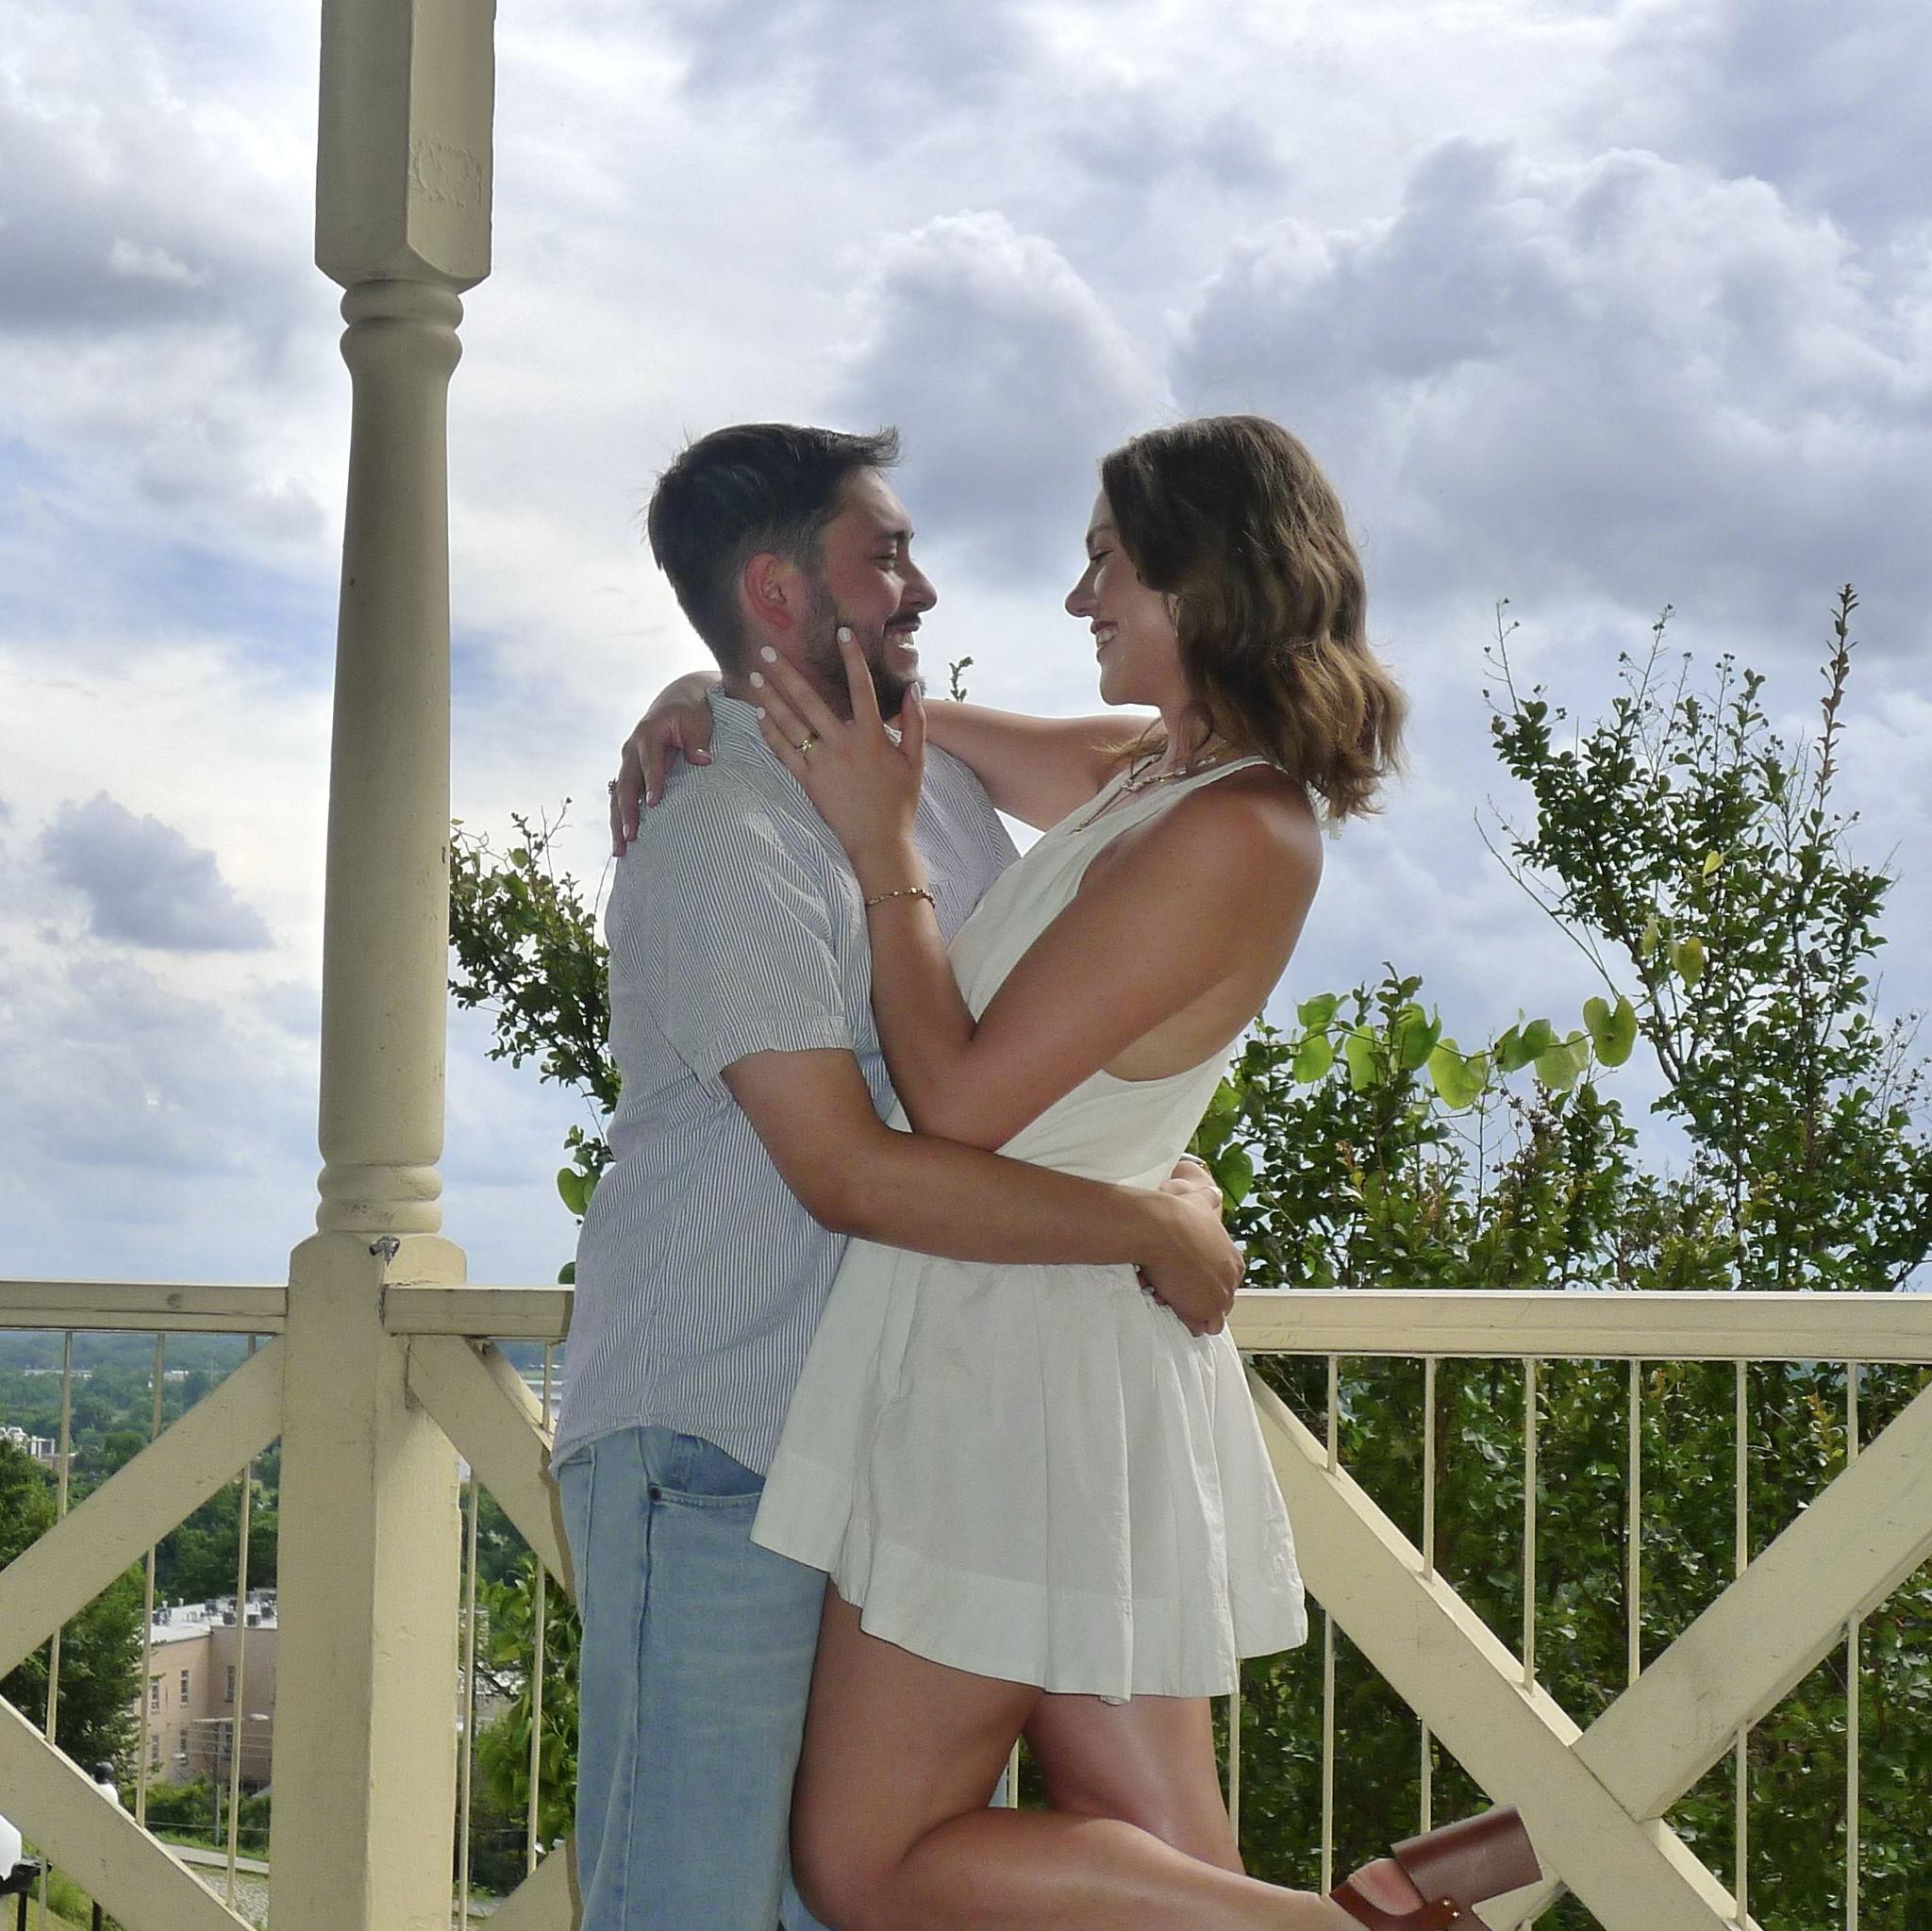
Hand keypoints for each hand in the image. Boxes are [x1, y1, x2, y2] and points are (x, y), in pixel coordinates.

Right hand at [610, 671, 715, 852]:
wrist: (677, 700)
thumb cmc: (691, 711)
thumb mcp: (698, 720)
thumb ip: (698, 740)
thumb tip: (702, 760)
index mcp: (648, 733)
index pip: (649, 761)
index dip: (651, 782)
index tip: (654, 804)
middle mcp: (632, 749)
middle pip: (626, 784)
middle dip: (627, 811)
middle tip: (630, 836)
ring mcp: (628, 762)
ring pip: (618, 796)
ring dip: (618, 823)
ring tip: (620, 851)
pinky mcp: (631, 773)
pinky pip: (622, 798)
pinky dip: (621, 819)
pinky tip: (623, 843)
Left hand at [751, 630, 924, 878]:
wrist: (880, 841)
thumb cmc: (900, 800)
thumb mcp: (916, 760)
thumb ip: (914, 722)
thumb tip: (914, 689)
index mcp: (872, 736)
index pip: (861, 687)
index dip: (852, 658)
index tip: (841, 632)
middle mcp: (843, 744)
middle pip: (810, 700)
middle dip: (786, 673)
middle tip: (766, 650)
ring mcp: (822, 762)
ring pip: (790, 723)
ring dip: (770, 697)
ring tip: (754, 676)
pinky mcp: (807, 781)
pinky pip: (784, 752)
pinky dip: (770, 732)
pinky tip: (759, 715)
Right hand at [1139, 1179, 1243, 1336]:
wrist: (1162, 1229)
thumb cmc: (1177, 1215)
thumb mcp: (1200, 1201)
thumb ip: (1209, 1199)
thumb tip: (1214, 1193)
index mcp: (1234, 1260)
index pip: (1224, 1281)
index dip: (1202, 1280)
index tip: (1184, 1274)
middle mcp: (1233, 1280)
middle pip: (1218, 1300)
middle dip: (1196, 1296)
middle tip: (1172, 1285)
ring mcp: (1221, 1297)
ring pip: (1211, 1316)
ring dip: (1191, 1310)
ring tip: (1169, 1295)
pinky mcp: (1206, 1311)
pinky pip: (1200, 1327)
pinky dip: (1187, 1321)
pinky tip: (1171, 1305)